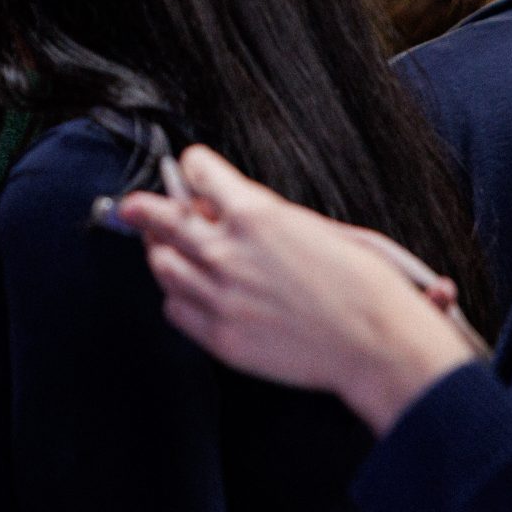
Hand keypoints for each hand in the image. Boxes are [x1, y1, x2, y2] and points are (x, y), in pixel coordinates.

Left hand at [112, 145, 481, 432]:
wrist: (377, 343)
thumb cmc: (361, 285)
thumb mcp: (313, 226)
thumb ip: (260, 217)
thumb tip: (225, 210)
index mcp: (255, 214)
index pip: (199, 172)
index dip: (194, 167)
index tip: (191, 169)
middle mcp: (227, 252)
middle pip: (162, 219)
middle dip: (144, 208)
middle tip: (134, 207)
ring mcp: (219, 296)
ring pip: (162, 265)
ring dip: (161, 253)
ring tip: (164, 250)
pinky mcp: (219, 335)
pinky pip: (175, 309)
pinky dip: (177, 296)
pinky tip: (189, 292)